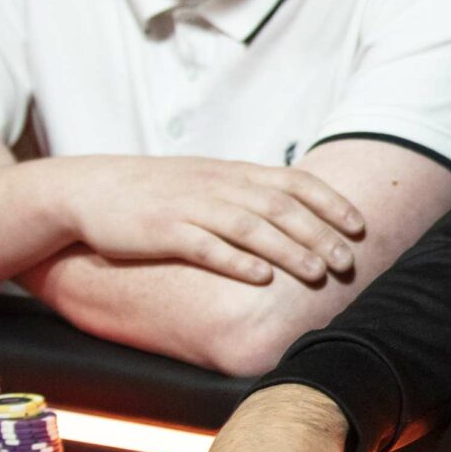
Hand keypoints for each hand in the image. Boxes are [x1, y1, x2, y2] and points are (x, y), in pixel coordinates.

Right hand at [52, 154, 365, 285]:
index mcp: (235, 173)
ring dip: (288, 250)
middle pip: (281, 208)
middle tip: (348, 261)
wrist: (90, 189)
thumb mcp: (209, 180)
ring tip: (317, 273)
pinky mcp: (163, 231)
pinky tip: (261, 278)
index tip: (359, 227)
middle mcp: (219, 186)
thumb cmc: (159, 190)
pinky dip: (236, 261)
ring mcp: (191, 207)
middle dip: (320, 234)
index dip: (331, 203)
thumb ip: (250, 192)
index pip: (294, 182)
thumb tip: (297, 210)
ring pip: (251, 227)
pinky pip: (206, 247)